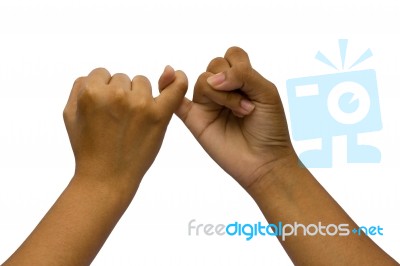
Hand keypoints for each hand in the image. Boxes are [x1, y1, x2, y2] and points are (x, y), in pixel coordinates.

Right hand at [64, 66, 187, 191]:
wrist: (107, 178)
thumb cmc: (88, 148)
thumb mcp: (70, 115)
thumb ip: (79, 87)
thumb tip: (98, 74)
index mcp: (91, 92)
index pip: (102, 74)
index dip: (102, 91)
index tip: (103, 110)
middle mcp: (116, 95)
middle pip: (122, 78)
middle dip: (120, 94)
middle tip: (117, 120)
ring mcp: (139, 104)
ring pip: (142, 82)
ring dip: (138, 96)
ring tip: (131, 121)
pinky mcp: (158, 116)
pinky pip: (174, 90)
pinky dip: (178, 81)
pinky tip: (178, 76)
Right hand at [175, 47, 295, 188]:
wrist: (264, 160)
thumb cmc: (270, 128)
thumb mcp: (267, 92)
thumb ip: (244, 74)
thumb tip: (213, 79)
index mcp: (241, 80)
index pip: (231, 55)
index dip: (238, 65)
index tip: (251, 87)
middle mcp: (222, 90)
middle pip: (214, 65)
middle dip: (232, 82)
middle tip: (248, 107)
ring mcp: (207, 104)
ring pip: (203, 81)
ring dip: (223, 95)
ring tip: (239, 113)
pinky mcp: (195, 119)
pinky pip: (176, 100)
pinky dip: (168, 86)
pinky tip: (172, 78)